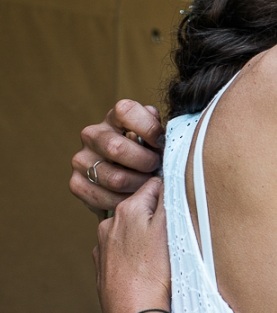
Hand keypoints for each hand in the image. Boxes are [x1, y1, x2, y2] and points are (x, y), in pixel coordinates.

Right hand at [70, 100, 163, 219]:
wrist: (129, 175)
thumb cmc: (149, 152)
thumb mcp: (157, 137)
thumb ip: (160, 132)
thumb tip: (163, 138)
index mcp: (115, 117)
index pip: (126, 111)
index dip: (148, 128)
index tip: (161, 142)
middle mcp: (93, 134)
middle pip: (116, 148)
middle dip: (145, 163)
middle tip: (156, 169)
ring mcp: (81, 158)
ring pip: (114, 178)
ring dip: (138, 186)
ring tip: (148, 185)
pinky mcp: (76, 182)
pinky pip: (103, 197)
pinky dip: (124, 201)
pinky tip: (133, 196)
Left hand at [94, 177, 170, 312]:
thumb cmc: (156, 273)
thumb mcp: (170, 227)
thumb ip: (169, 197)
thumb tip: (170, 175)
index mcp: (127, 210)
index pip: (154, 184)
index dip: (172, 192)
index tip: (182, 206)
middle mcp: (110, 224)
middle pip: (141, 208)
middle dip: (157, 216)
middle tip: (174, 234)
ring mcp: (103, 247)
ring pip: (131, 230)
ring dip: (145, 236)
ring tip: (161, 256)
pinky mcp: (103, 268)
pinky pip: (123, 251)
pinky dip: (134, 255)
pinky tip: (146, 269)